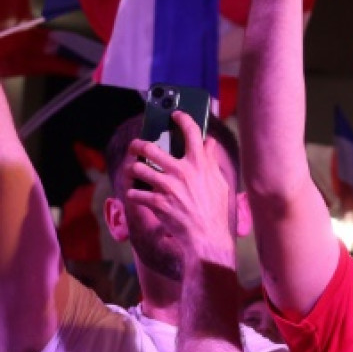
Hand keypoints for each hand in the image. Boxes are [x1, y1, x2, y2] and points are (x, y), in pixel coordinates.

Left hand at [126, 112, 236, 268]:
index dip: (182, 119)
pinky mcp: (157, 202)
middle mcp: (182, 171)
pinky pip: (136, 193)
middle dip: (139, 145)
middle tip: (136, 145)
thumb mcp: (218, 182)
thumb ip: (210, 161)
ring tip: (134, 171)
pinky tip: (138, 196)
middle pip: (151, 148)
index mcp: (199, 164)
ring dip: (134, 170)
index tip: (175, 115)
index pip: (191, 132)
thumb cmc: (214, 210)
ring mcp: (168, 187)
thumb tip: (209, 143)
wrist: (206, 236)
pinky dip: (134, 194)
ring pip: (138, 169)